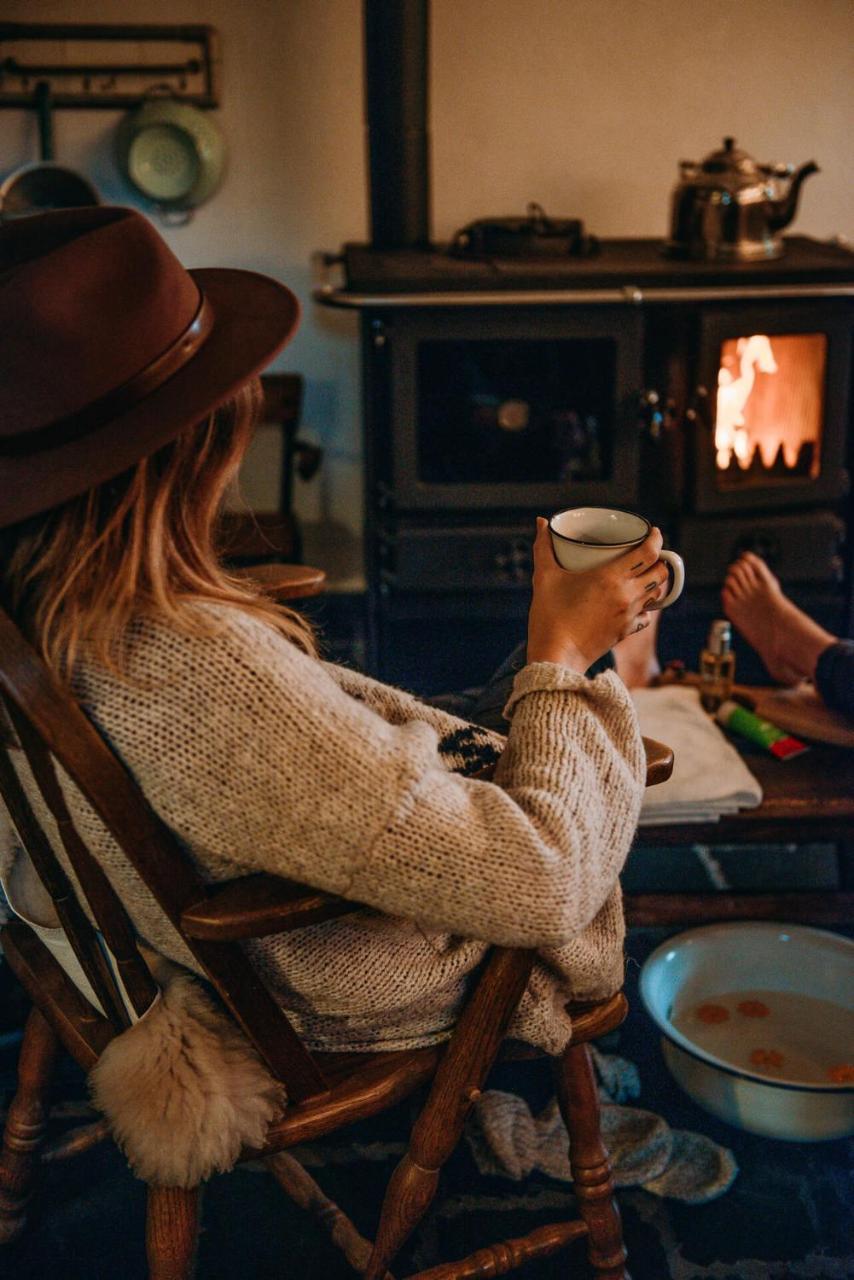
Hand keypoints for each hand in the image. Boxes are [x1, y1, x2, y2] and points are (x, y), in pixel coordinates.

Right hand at [526, 518, 668, 673]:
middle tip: (646, 554)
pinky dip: (644, 606)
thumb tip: (541, 523)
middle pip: (661, 573)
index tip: (652, 532)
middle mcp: (626, 595)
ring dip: (653, 582)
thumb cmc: (549, 616)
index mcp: (611, 577)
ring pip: (657, 594)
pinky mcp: (626, 632)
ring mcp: (628, 615)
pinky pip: (646, 615)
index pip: (649, 553)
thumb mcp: (544, 578)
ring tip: (640, 575)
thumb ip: (543, 548)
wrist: (556, 657)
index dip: (656, 539)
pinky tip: (631, 603)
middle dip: (659, 561)